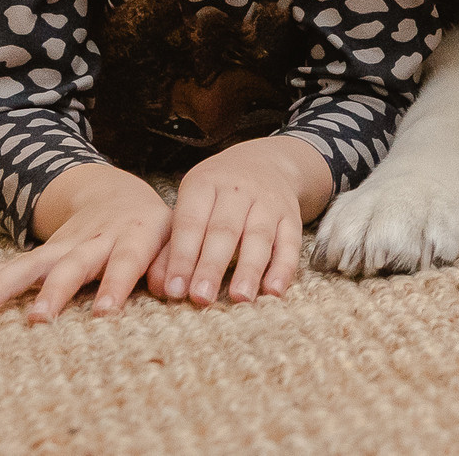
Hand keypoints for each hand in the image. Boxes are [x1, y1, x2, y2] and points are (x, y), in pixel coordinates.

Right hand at [0, 163, 170, 321]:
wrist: (115, 194)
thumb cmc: (152, 226)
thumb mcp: (172, 237)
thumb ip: (172, 261)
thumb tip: (173, 289)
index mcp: (133, 236)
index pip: (126, 260)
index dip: (116, 284)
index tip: (105, 312)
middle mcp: (94, 240)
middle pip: (72, 264)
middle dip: (55, 291)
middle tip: (38, 319)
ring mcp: (63, 245)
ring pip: (33, 264)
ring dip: (4, 286)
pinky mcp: (42, 253)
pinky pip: (11, 266)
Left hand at [147, 136, 331, 306]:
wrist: (263, 161)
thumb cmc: (216, 194)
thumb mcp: (191, 203)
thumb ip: (176, 244)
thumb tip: (166, 288)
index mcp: (205, 183)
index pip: (191, 222)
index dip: (182, 257)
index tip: (174, 290)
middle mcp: (239, 189)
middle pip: (225, 230)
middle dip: (212, 266)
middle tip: (201, 298)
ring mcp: (269, 201)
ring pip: (259, 236)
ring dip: (249, 269)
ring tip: (240, 298)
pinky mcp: (292, 216)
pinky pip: (290, 243)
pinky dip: (283, 268)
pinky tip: (273, 291)